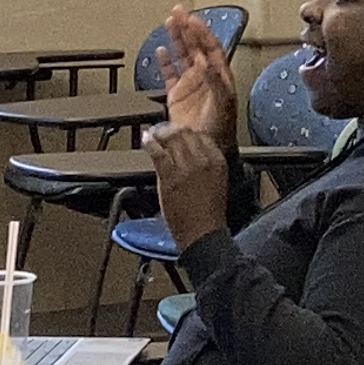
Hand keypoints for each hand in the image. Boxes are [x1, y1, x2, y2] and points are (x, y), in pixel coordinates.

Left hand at [147, 120, 231, 254]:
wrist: (202, 234)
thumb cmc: (209, 214)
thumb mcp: (216, 183)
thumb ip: (205, 166)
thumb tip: (190, 155)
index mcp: (217, 161)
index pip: (201, 135)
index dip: (188, 132)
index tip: (180, 133)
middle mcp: (203, 160)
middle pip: (185, 134)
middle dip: (173, 130)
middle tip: (164, 130)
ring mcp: (185, 167)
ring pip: (170, 139)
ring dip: (159, 133)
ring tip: (153, 133)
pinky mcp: (169, 176)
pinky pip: (157, 152)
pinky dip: (149, 143)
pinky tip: (145, 140)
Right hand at [155, 7, 239, 144]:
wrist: (205, 148)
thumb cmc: (220, 129)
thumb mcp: (222, 102)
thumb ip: (213, 79)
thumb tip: (205, 61)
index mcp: (219, 76)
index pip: (211, 47)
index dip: (202, 32)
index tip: (192, 19)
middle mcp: (205, 77)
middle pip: (195, 46)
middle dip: (187, 28)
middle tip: (178, 12)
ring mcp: (190, 85)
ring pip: (182, 55)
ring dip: (176, 39)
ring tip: (169, 22)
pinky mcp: (177, 95)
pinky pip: (169, 73)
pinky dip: (165, 61)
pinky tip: (161, 50)